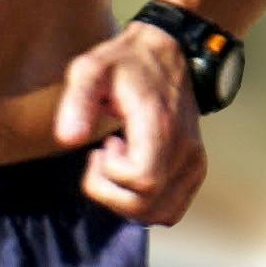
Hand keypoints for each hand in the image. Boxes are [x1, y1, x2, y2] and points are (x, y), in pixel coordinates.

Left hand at [56, 20, 205, 222]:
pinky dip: (146, 204)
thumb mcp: (91, 68)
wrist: (170, 52)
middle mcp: (186, 150)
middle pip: (146, 206)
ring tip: (119, 163)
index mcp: (162, 127)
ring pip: (160, 214)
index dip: (110, 175)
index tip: (103, 146)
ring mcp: (195, 162)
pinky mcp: (196, 169)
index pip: (143, 182)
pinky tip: (133, 173)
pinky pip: (171, 210)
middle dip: (110, 191)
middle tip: (104, 155)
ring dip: (127, 200)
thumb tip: (69, 139)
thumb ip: (77, 101)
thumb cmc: (126, 62)